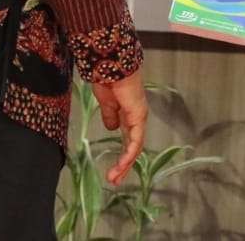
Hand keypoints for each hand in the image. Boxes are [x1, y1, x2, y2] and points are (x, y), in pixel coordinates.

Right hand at [92, 70, 148, 185]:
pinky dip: (129, 153)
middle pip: (133, 147)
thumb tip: (111, 128)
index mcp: (128, 114)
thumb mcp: (106, 102)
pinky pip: (135, 140)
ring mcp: (139, 117)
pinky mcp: (138, 116)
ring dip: (125, 164)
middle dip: (124, 165)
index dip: (122, 155)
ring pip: (135, 147)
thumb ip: (109, 115)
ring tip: (115, 177)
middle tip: (114, 179)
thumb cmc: (107, 78)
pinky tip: (122, 164)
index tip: (113, 169)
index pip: (128, 139)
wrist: (111, 65)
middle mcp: (136, 117)